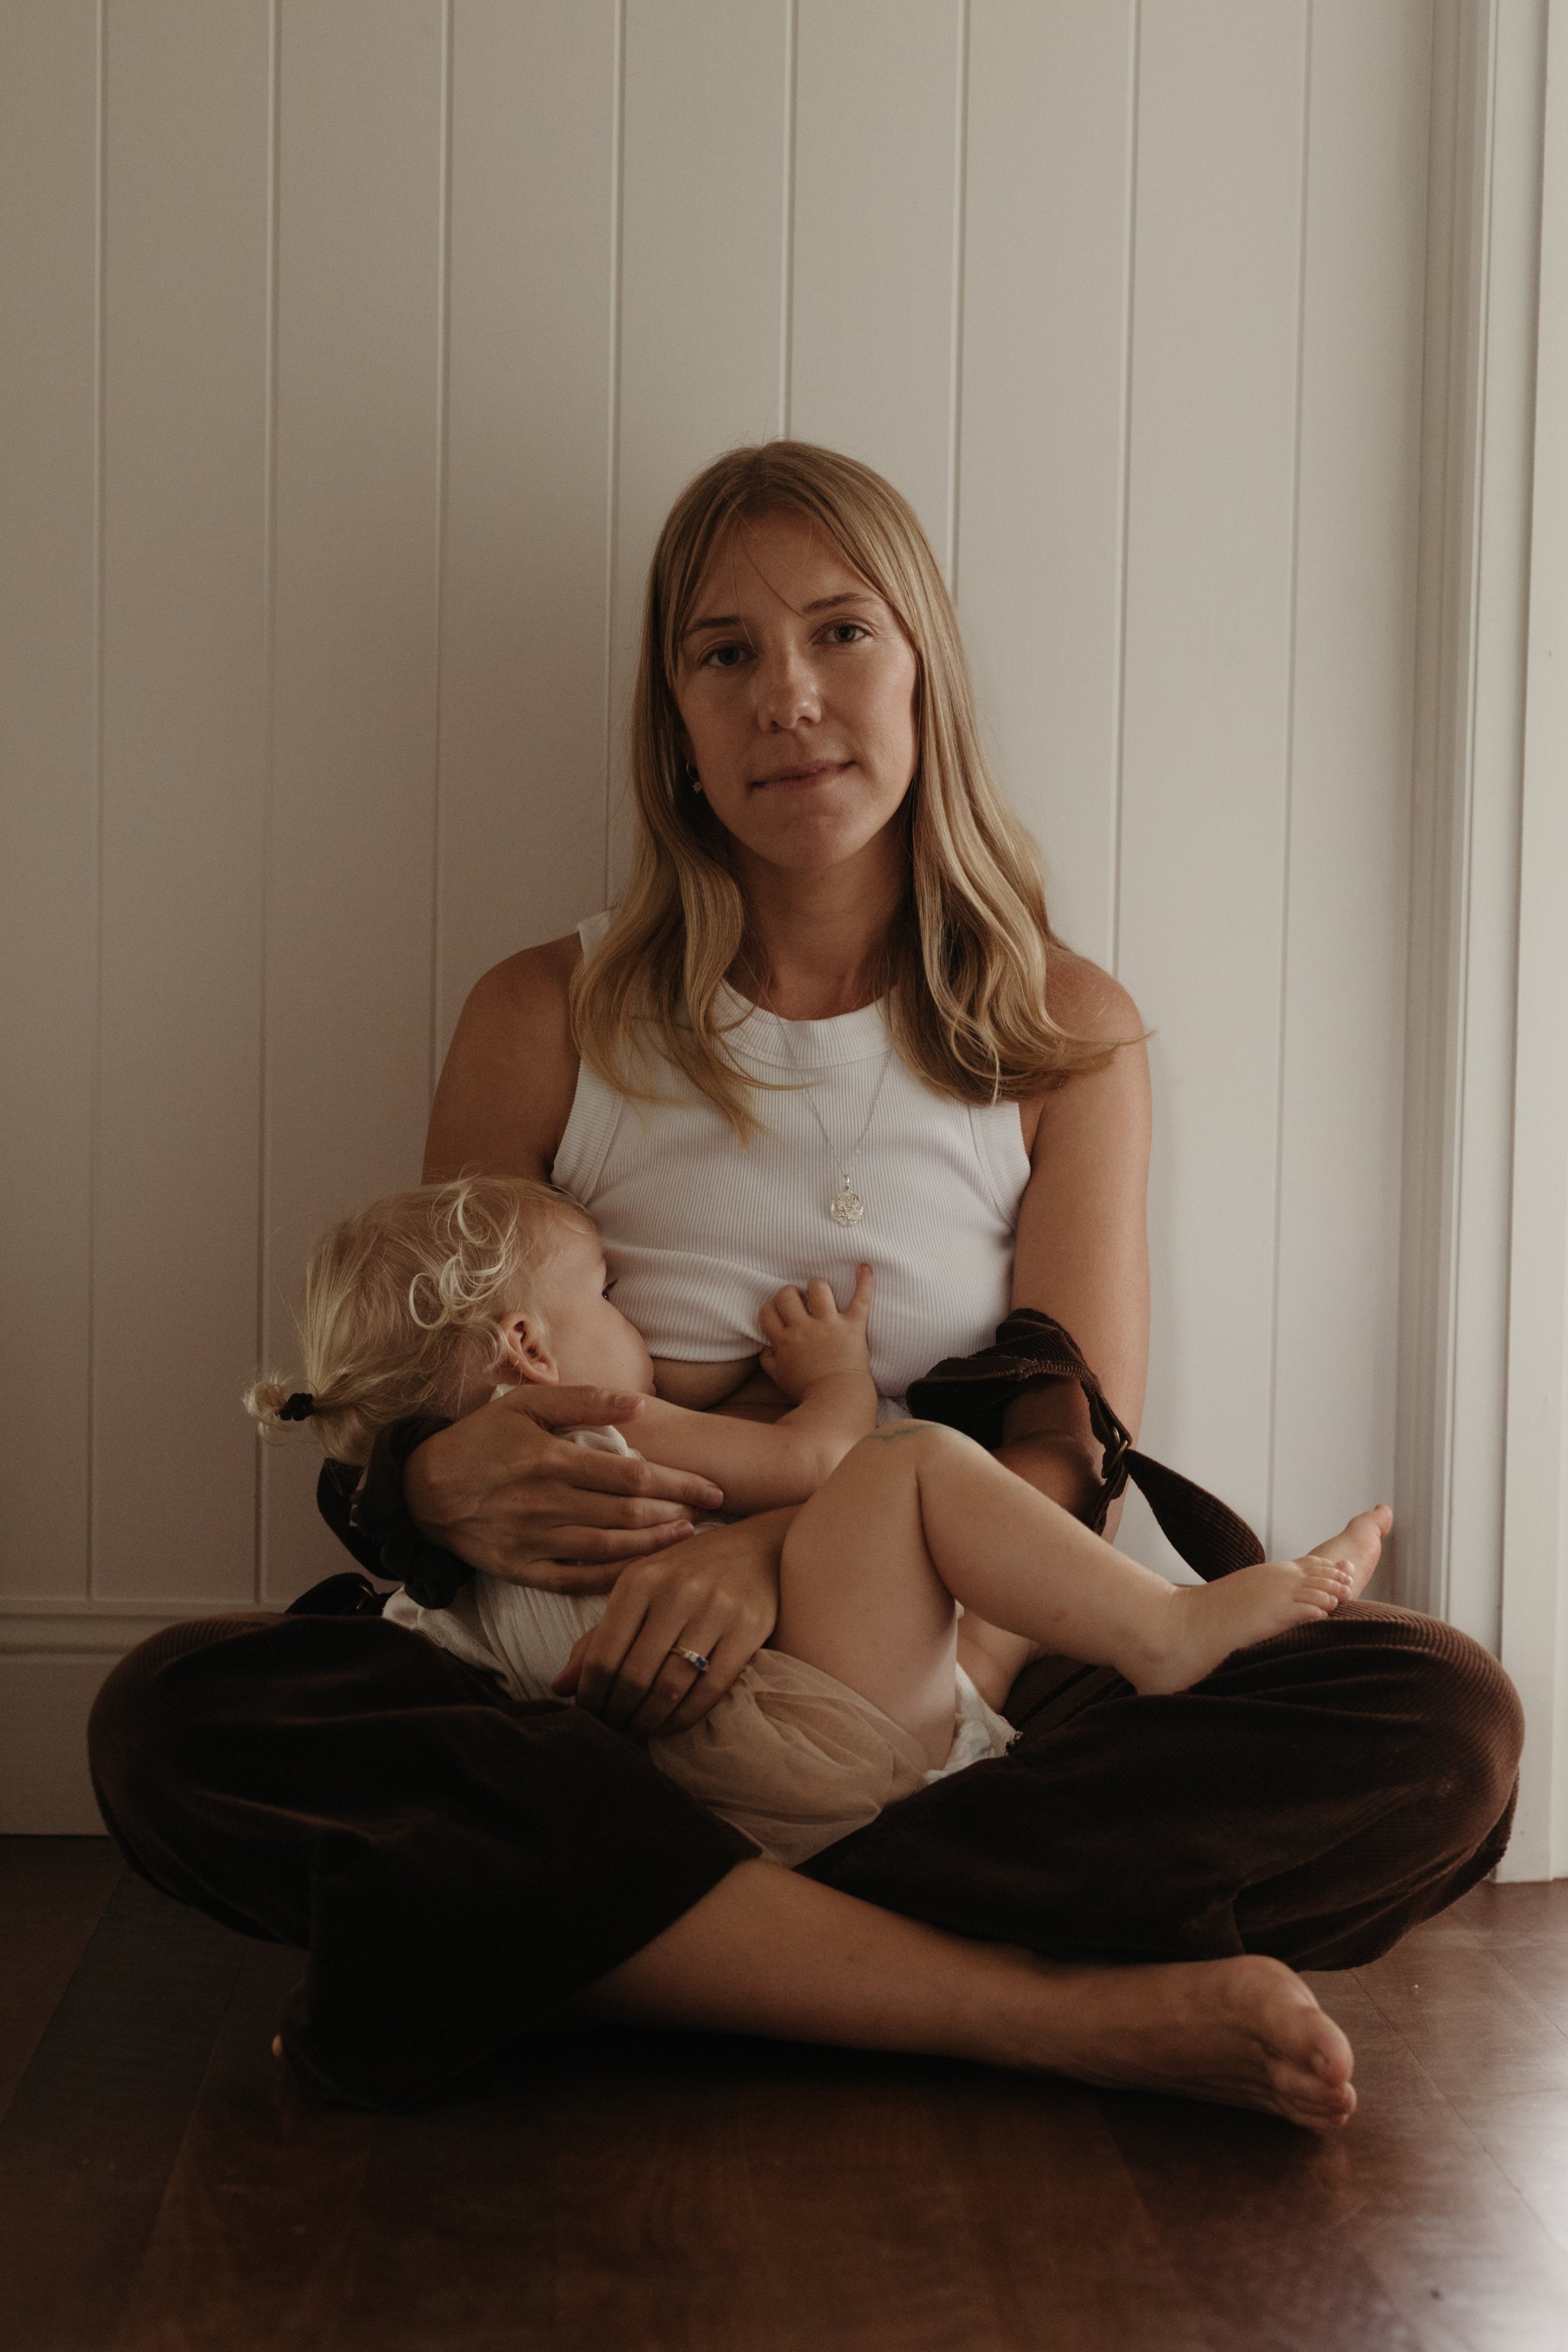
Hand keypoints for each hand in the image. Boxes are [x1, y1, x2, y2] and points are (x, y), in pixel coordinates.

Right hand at [402, 1384, 723, 1592]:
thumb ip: (584, 1400)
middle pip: (629, 1512)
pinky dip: (614, 1577)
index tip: (711, 1486)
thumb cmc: (481, 1438)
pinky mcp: (522, 1569)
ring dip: (655, 1544)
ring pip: (610, 1548)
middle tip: (710, 1512)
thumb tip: (641, 1405)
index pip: (633, 1474)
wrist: (423, 1488)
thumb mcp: (526, 1404)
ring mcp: (534, 1540)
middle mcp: (545, 1502)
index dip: (679, 1482)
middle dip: (678, 1512)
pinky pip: (578, 1580)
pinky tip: (643, 1569)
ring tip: (688, 1536)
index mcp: (551, 1458)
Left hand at [552, 1511, 792, 1734]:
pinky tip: (670, 1725)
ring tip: (637, 1734)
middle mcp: (676, 1590)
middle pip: (634, 1676)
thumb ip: (599, 1638)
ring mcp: (716, 1609)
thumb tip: (560, 1688)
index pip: (602, 1655)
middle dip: (617, 1715)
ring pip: (670, 1687)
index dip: (590, 1697)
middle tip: (612, 1734)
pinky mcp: (750, 1628)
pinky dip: (685, 1717)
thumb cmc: (688, 1573)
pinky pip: (710, 1689)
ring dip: (648, 1722)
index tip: (588, 1717)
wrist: (760, 1548)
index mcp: (639, 1580)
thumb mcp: (640, 1591)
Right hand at [757, 1266, 872, 1401]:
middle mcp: (804, 1328)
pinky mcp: (853, 1326)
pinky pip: (861, 1298)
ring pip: (818, 1287)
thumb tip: (765, 1348)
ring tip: (820, 1293)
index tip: (779, 1313)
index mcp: (784, 1341)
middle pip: (787, 1294)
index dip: (771, 1308)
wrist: (837, 1401)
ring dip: (817, 1286)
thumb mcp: (780, 1379)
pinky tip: (864, 1267)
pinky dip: (864, 1281)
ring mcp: (829, 1324)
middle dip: (791, 1294)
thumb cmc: (809, 1392)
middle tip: (799, 1302)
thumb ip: (768, 1361)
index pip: (768, 1311)